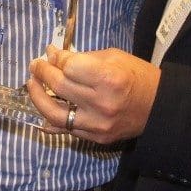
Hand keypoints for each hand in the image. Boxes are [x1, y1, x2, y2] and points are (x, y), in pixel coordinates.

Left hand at [27, 45, 159, 144]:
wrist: (159, 107)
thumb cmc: (137, 76)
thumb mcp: (113, 57)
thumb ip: (82, 57)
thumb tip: (53, 55)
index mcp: (108, 78)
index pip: (69, 67)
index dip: (56, 59)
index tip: (50, 53)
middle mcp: (101, 103)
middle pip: (59, 87)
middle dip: (42, 72)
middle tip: (35, 65)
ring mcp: (97, 124)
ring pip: (55, 113)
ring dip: (37, 98)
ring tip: (31, 85)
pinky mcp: (96, 138)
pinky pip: (66, 130)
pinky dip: (50, 120)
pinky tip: (42, 111)